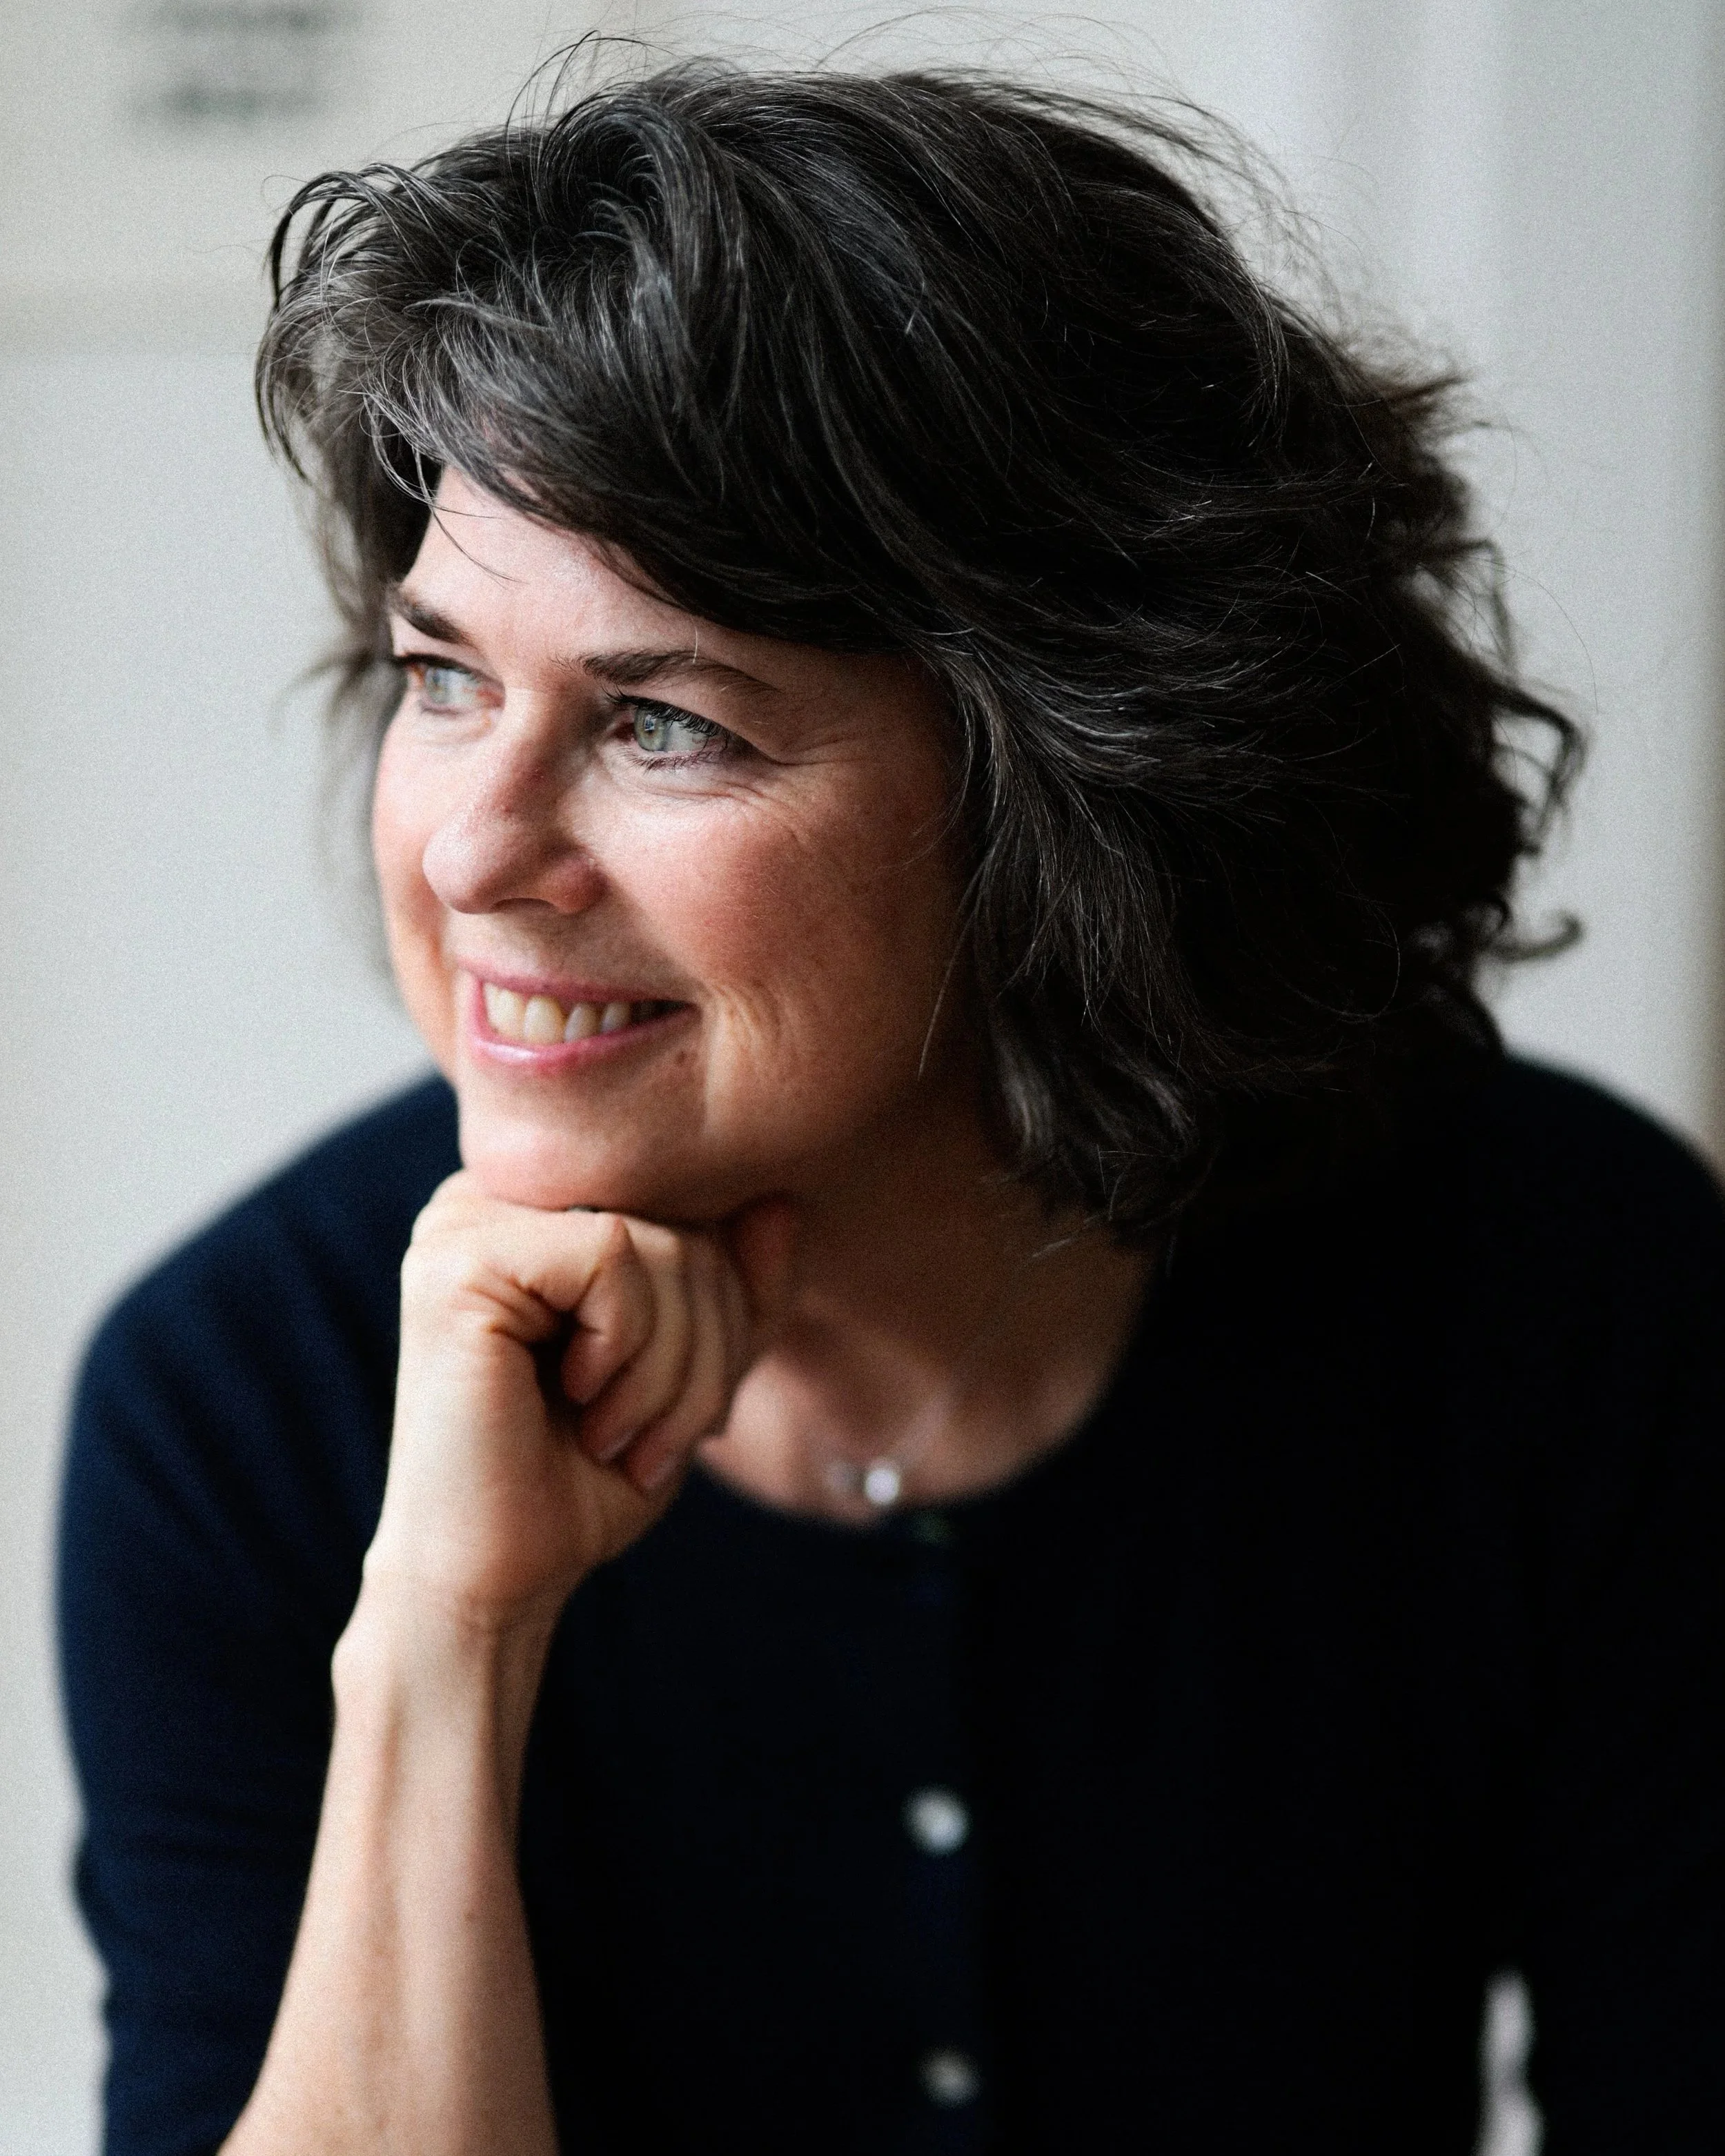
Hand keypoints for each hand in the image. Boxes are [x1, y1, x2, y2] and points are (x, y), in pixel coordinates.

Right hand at [363, 1173, 795, 1632]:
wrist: (496, 1580)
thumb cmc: (587, 1478)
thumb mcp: (694, 1372)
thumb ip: (740, 1286)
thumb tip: (779, 1201)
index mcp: (541, 1212)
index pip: (694, 1208)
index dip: (728, 1308)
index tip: (696, 1408)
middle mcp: (495, 1197)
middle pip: (684, 1221)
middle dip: (708, 1345)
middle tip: (658, 1440)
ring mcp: (467, 1222)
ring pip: (661, 1242)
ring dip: (674, 1366)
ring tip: (620, 1435)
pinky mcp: (459, 1261)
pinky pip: (613, 1255)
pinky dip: (628, 1349)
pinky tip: (581, 1405)